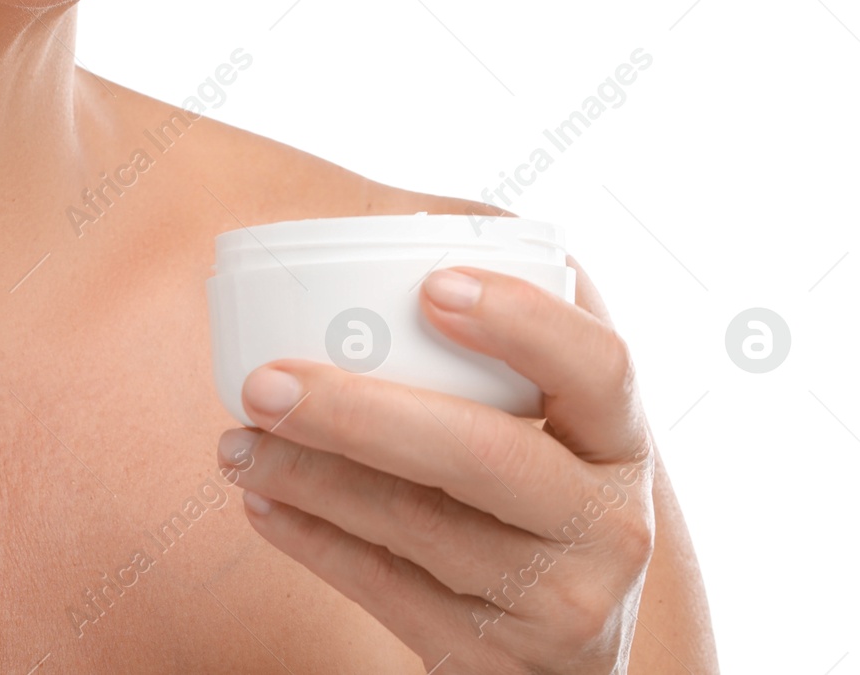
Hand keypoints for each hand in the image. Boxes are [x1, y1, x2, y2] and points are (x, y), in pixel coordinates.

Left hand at [218, 267, 654, 673]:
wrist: (562, 661)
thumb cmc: (537, 503)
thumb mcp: (558, 432)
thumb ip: (522, 340)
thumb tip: (431, 228)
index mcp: (622, 442)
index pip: (599, 367)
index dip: (521, 322)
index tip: (430, 285)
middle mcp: (609, 526)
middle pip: (482, 455)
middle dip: (358, 413)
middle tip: (264, 382)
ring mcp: (559, 604)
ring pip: (416, 526)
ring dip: (308, 476)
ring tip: (237, 440)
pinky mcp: (493, 663)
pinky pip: (386, 592)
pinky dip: (311, 542)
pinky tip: (261, 501)